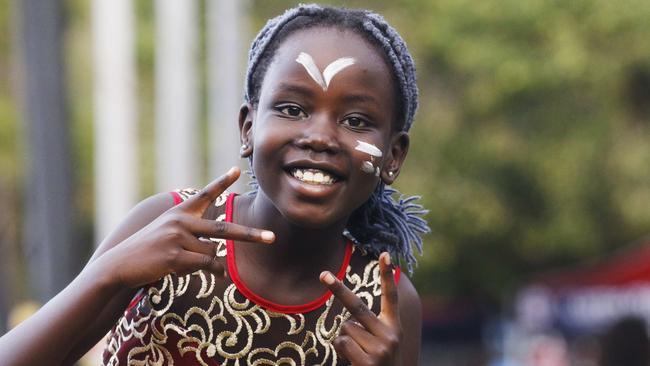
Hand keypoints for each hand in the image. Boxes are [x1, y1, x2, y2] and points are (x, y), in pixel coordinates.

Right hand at [96, 166, 274, 288]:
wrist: (120, 264)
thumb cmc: (148, 252)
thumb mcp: (169, 235)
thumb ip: (193, 236)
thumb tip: (218, 257)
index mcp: (181, 213)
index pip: (205, 194)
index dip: (222, 182)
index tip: (236, 169)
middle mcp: (181, 221)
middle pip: (224, 229)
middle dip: (250, 235)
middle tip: (271, 238)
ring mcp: (178, 237)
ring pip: (211, 252)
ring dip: (206, 263)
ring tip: (181, 263)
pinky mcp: (175, 255)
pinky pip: (204, 264)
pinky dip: (209, 271)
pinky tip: (195, 271)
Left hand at [320, 252, 401, 365]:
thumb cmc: (380, 362)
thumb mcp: (383, 343)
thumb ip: (370, 327)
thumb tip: (346, 321)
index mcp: (395, 326)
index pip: (391, 296)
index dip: (387, 275)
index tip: (386, 253)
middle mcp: (390, 334)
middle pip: (357, 307)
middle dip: (338, 290)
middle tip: (323, 274)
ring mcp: (380, 348)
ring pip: (346, 328)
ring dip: (345, 339)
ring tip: (359, 353)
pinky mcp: (369, 361)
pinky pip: (341, 342)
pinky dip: (341, 349)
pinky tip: (354, 360)